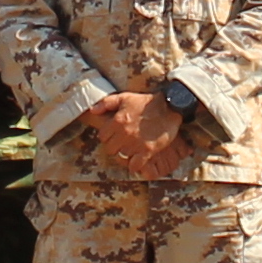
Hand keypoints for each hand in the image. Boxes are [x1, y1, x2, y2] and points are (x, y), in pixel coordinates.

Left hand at [78, 90, 195, 176]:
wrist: (169, 107)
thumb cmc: (146, 103)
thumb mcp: (125, 97)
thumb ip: (106, 103)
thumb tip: (93, 110)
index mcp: (117, 121)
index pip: (102, 136)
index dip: (107, 136)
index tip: (114, 135)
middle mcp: (124, 134)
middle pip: (110, 149)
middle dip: (115, 147)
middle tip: (122, 144)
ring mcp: (135, 143)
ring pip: (121, 157)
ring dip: (125, 155)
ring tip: (131, 151)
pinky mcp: (147, 151)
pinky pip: (135, 165)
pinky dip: (135, 165)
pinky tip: (138, 160)